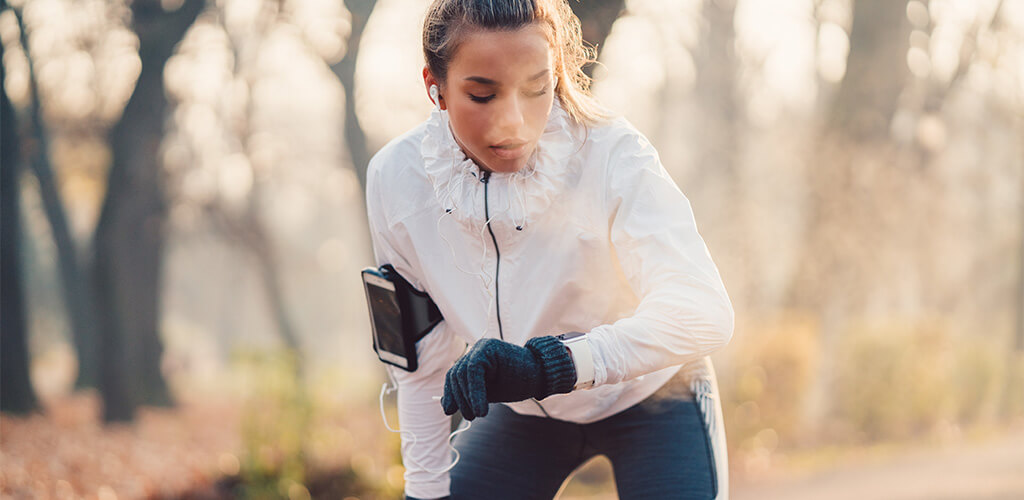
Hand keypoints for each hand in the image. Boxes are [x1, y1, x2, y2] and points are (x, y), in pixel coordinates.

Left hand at [440, 336, 576, 419]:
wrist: (542, 374)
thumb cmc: (516, 382)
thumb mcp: (488, 392)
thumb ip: (469, 394)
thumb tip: (446, 404)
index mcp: (474, 358)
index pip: (455, 375)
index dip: (450, 394)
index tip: (448, 410)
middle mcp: (476, 349)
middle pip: (456, 374)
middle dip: (460, 398)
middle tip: (470, 416)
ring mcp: (482, 346)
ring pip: (462, 373)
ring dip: (467, 398)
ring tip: (478, 414)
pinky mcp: (489, 347)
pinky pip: (473, 369)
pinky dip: (475, 392)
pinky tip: (481, 409)